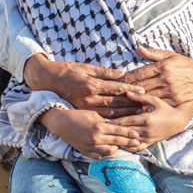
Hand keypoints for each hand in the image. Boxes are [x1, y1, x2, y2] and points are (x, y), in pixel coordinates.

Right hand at [24, 54, 144, 117]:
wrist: (46, 82)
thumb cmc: (67, 71)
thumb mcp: (86, 68)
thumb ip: (105, 73)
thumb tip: (122, 74)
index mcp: (91, 85)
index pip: (116, 89)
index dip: (131, 90)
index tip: (143, 92)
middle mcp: (89, 99)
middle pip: (115, 103)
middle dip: (132, 106)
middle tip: (145, 108)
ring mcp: (85, 108)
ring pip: (109, 114)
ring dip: (125, 116)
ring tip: (138, 116)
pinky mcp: (82, 113)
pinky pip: (99, 119)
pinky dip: (112, 122)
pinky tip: (122, 124)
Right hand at [40, 108, 139, 159]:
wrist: (61, 123)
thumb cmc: (78, 115)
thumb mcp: (94, 114)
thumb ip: (106, 121)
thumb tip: (119, 125)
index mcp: (98, 126)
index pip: (118, 131)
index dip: (129, 133)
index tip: (137, 135)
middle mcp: (95, 138)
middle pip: (117, 141)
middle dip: (128, 142)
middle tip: (136, 143)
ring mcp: (90, 146)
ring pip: (109, 151)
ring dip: (116, 148)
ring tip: (121, 145)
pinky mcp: (85, 151)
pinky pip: (98, 156)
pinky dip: (104, 154)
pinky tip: (108, 149)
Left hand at [108, 91, 192, 147]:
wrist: (177, 122)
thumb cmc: (166, 109)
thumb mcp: (154, 100)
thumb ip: (140, 97)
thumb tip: (126, 92)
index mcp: (146, 118)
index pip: (125, 121)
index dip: (113, 122)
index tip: (103, 122)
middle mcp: (146, 130)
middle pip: (125, 132)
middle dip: (113, 131)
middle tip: (101, 131)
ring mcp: (148, 138)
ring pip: (129, 141)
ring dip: (119, 140)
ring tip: (108, 139)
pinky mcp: (150, 143)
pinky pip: (136, 148)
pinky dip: (127, 147)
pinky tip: (120, 144)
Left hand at [120, 47, 192, 106]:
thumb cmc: (186, 65)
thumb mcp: (171, 55)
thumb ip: (154, 54)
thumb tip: (138, 48)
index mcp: (163, 66)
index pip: (139, 73)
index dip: (126, 79)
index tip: (115, 82)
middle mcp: (165, 78)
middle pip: (141, 86)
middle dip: (127, 91)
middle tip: (114, 95)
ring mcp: (170, 90)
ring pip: (148, 96)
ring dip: (134, 101)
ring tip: (121, 104)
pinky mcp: (175, 99)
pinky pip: (158, 104)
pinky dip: (148, 106)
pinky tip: (138, 109)